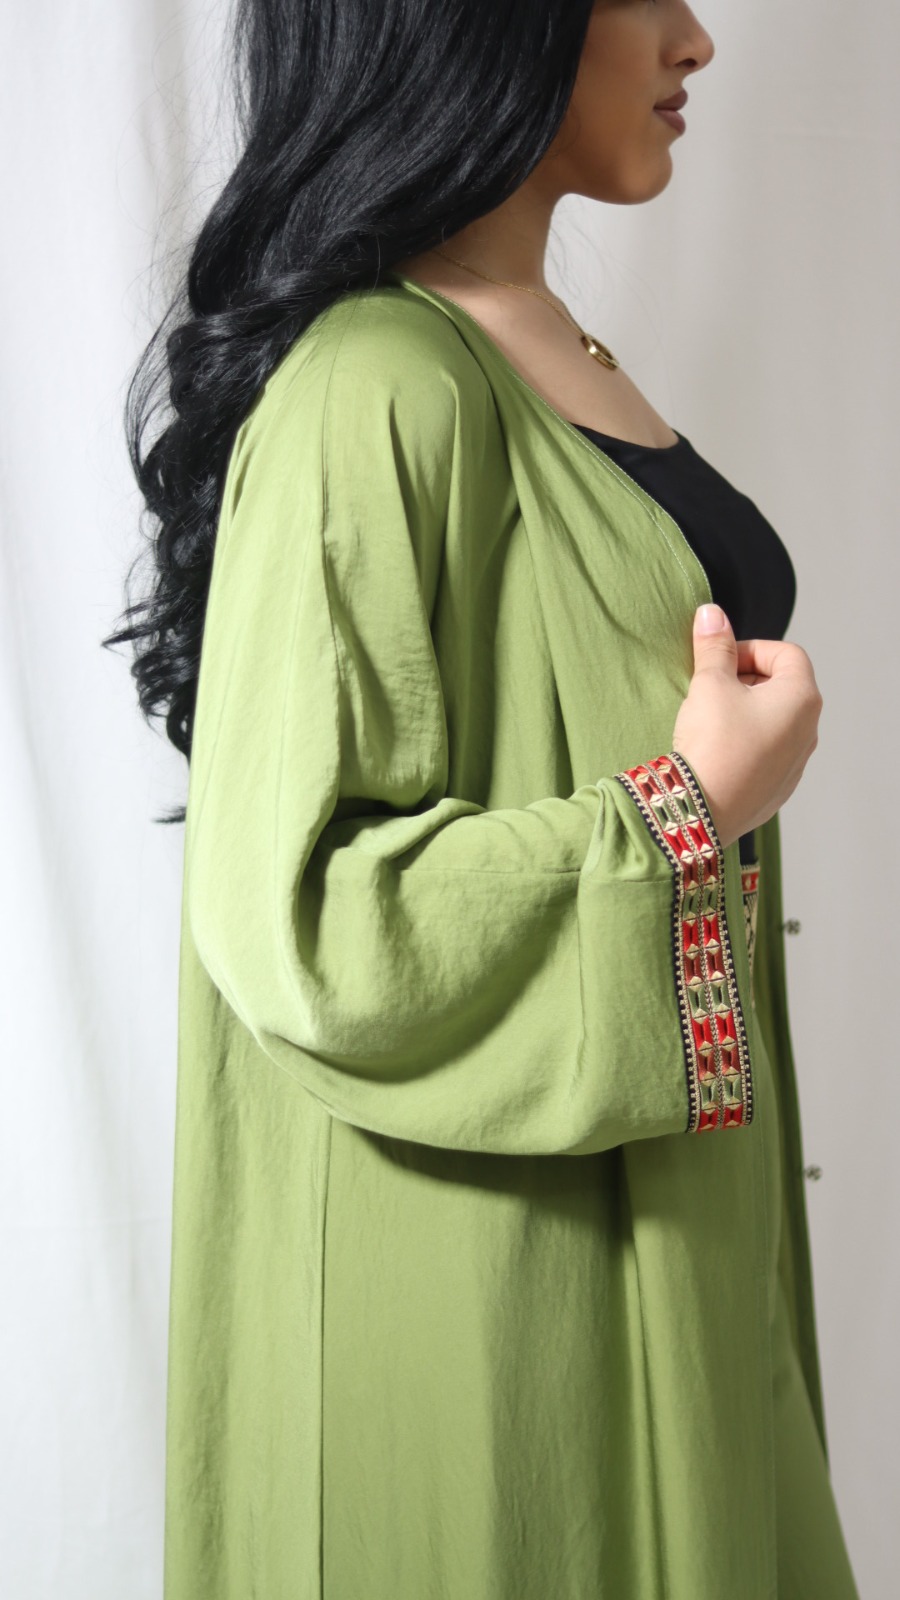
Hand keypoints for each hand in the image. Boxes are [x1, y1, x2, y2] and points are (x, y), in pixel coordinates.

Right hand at [671, 604, 822, 850]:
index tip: (720, 660)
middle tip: (710, 687)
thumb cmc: (713, 743)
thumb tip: (712, 614)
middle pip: (782, 687)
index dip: (750, 648)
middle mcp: (808, 730)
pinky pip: (766, 753)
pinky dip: (745, 743)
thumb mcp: (710, 684)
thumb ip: (715, 646)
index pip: (785, 653)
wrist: (702, 809)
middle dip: (746, 679)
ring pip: (773, 722)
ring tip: (711, 720)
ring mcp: (796, 763)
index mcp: (802, 698)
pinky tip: (716, 751)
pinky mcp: (777, 789)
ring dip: (745, 712)